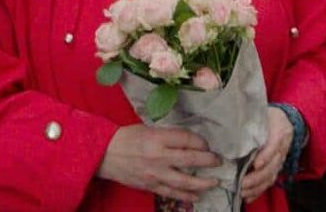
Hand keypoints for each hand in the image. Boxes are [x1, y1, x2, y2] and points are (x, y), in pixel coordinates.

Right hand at [97, 124, 220, 201]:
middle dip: (208, 161)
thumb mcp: (149, 129)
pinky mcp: (151, 186)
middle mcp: (159, 156)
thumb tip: (190, 142)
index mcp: (158, 138)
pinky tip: (197, 196)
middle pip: (190, 159)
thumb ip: (169, 136)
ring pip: (184, 181)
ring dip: (202, 183)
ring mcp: (155, 173)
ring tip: (214, 182)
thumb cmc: (128, 137)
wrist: (106, 154)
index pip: (187, 139)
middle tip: (219, 161)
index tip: (206, 145)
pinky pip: (172, 193)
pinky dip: (186, 196)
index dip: (201, 142)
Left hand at [241, 106, 293, 202]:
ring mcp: (279, 160)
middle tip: (242, 183)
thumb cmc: (270, 116)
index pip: (274, 146)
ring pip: (271, 177)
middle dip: (257, 177)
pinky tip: (247, 197)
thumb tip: (232, 123)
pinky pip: (269, 182)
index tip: (255, 164)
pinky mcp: (276, 168)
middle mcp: (281, 149)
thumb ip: (253, 119)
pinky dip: (259, 191)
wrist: (286, 121)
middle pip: (272, 166)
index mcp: (279, 132)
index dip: (266, 156)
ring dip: (257, 187)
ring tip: (242, 192)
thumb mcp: (264, 112)